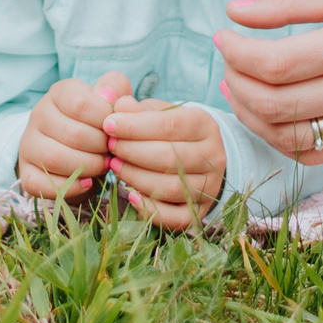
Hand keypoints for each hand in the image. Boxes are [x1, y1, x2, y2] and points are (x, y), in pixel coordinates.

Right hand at [16, 71, 130, 201]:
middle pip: (72, 134)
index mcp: (59, 93)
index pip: (80, 103)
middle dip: (101, 147)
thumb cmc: (97, 122)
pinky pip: (40, 183)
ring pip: (54, 158)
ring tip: (102, 165)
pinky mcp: (26, 171)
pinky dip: (69, 186)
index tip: (115, 128)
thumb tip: (110, 95)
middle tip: (111, 151)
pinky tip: (87, 182)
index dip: (105, 120)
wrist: (77, 150)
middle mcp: (38, 114)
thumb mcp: (109, 101)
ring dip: (87, 166)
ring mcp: (28, 143)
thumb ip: (116, 87)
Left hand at [100, 97, 224, 228]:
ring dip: (136, 178)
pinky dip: (151, 210)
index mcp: (204, 125)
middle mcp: (213, 156)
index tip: (108, 124)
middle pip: (169, 157)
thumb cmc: (167, 128)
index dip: (135, 126)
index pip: (169, 125)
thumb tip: (119, 104)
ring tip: (115, 166)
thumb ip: (136, 107)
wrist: (195, 154)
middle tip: (110, 147)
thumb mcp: (155, 111)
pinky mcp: (201, 211)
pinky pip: (177, 218)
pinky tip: (130, 196)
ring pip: (171, 187)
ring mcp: (210, 186)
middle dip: (132, 152)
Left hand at [218, 0, 322, 164]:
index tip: (223, 35)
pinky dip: (279, 138)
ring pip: (288, 136)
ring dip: (249, 113)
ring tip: (238, 86)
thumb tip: (235, 10)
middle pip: (275, 103)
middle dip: (236, 81)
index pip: (276, 63)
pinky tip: (267, 114)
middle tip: (227, 59)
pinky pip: (314, 154)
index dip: (237, 52)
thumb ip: (292, 2)